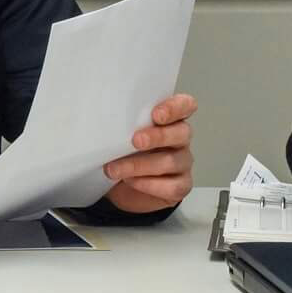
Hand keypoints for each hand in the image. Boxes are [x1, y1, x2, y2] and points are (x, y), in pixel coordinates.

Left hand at [103, 93, 195, 213]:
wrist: (121, 187)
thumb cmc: (123, 153)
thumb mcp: (120, 135)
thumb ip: (122, 125)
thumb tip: (105, 123)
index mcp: (170, 119)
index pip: (185, 105)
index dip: (175, 108)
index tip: (156, 114)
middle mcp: (180, 139)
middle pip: (182, 132)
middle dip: (158, 136)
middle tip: (136, 141)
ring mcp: (182, 163)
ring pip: (171, 161)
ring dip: (139, 165)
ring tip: (115, 169)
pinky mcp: (180, 186)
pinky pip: (171, 186)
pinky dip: (148, 184)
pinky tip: (131, 181)